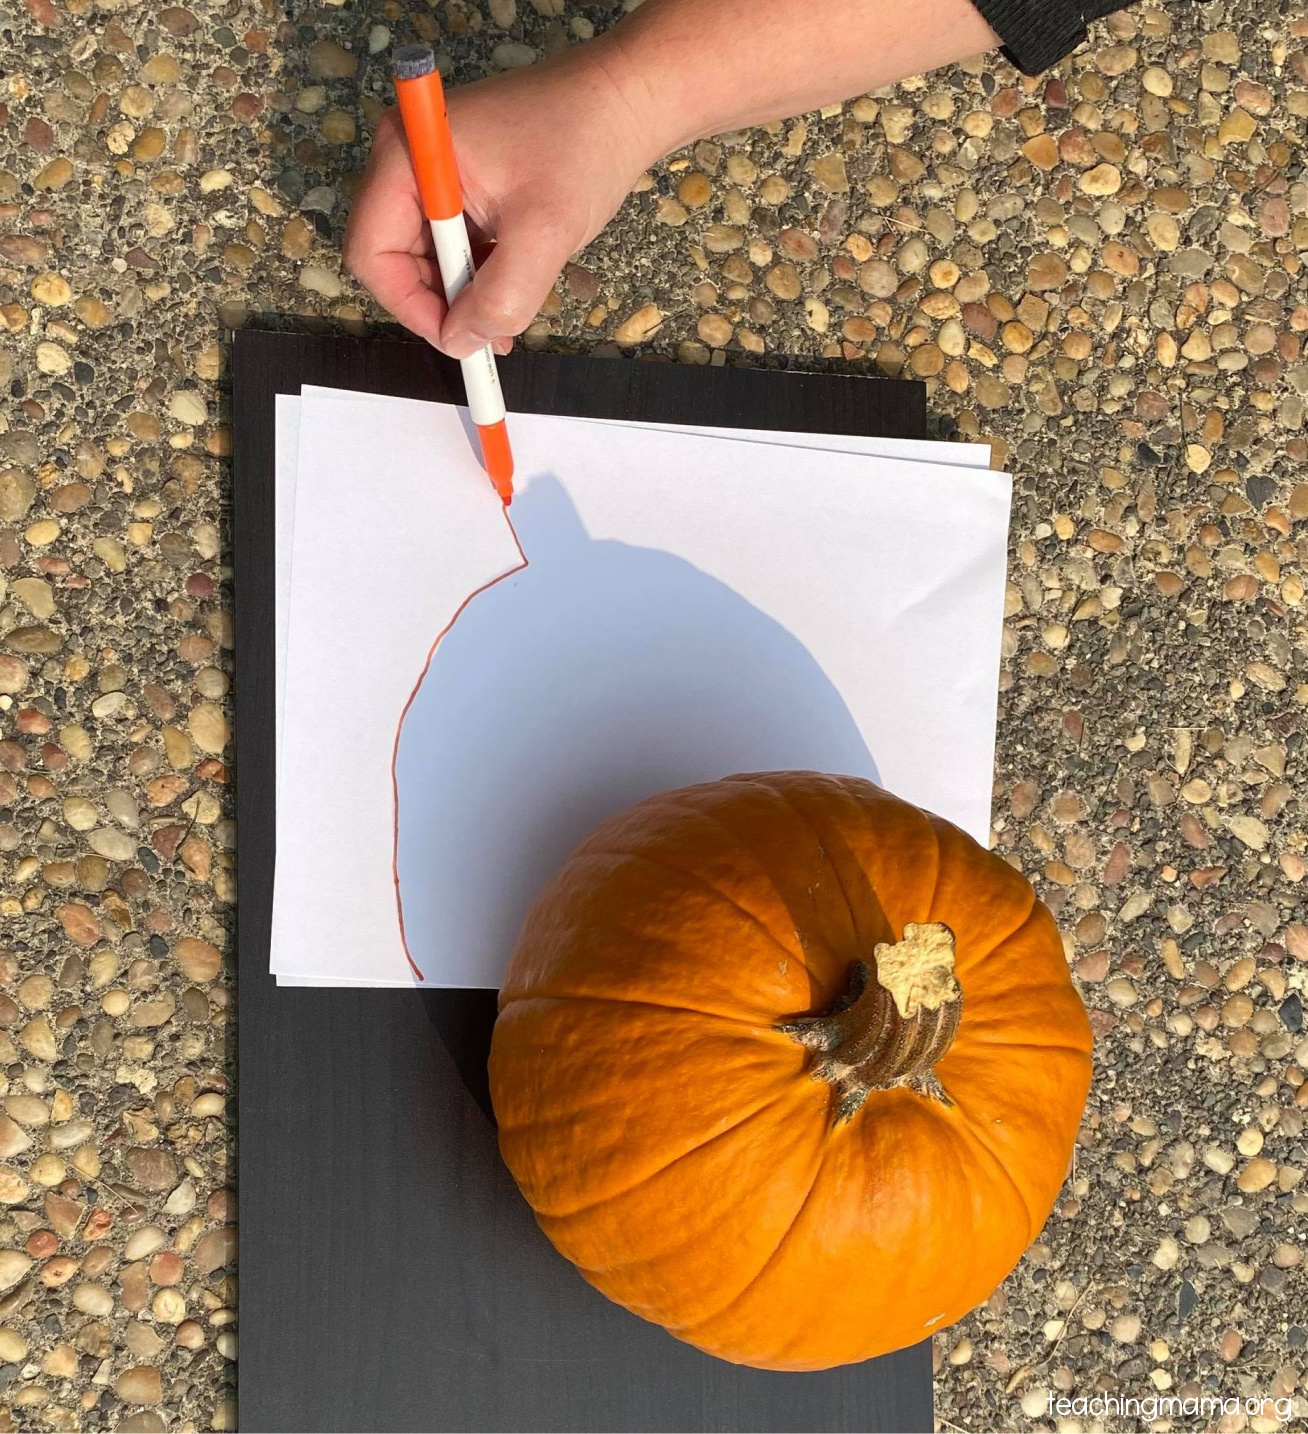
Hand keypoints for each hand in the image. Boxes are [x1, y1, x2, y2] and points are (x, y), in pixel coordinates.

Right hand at [344, 42, 657, 359]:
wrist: (622, 104)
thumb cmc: (582, 146)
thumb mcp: (543, 233)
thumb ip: (500, 297)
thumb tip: (461, 341)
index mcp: (409, 154)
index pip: (373, 252)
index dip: (409, 305)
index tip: (457, 336)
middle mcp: (408, 160)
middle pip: (394, 259)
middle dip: (438, 304)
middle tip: (487, 335)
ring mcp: (432, 172)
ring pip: (425, 260)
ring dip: (462, 297)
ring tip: (506, 321)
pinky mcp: (460, 186)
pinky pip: (452, 247)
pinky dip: (476, 278)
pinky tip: (510, 294)